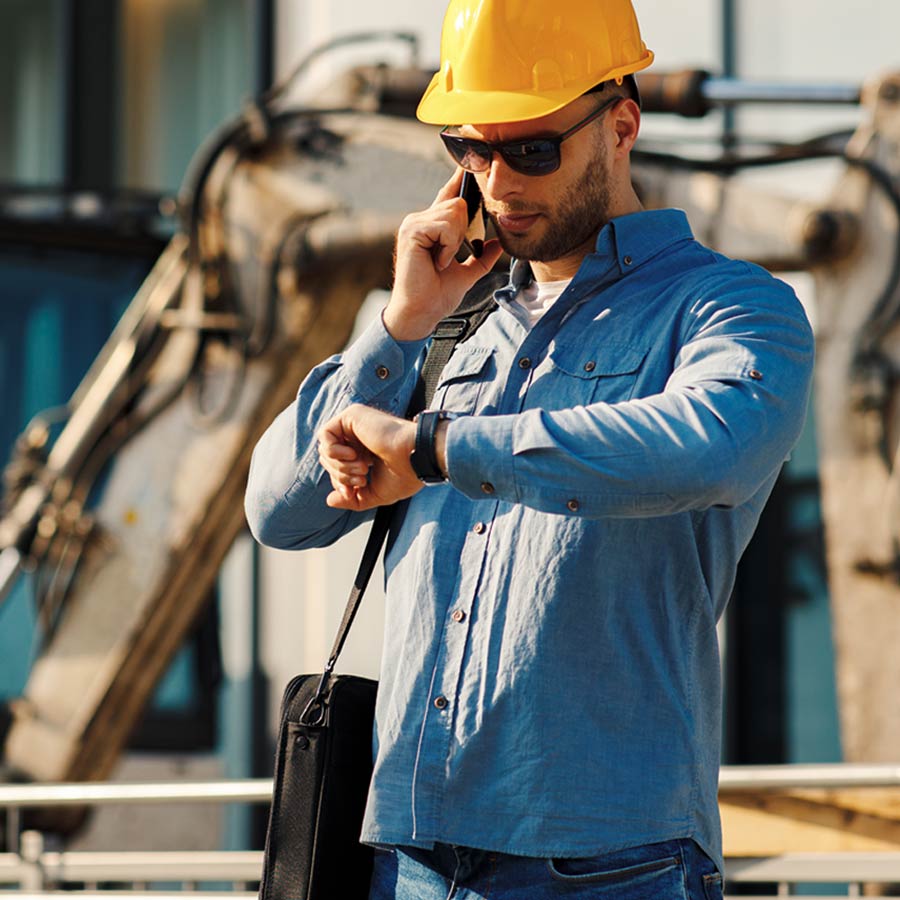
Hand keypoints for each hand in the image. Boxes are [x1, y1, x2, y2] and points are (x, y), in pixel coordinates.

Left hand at [317, 405, 421, 510]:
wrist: (415, 459)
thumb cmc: (403, 475)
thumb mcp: (374, 494)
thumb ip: (352, 498)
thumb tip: (329, 500)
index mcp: (365, 452)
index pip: (338, 468)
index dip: (340, 483)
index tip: (352, 493)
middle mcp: (359, 437)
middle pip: (329, 459)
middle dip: (339, 475)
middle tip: (361, 480)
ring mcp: (355, 424)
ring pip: (325, 449)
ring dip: (340, 465)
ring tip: (363, 469)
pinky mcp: (352, 415)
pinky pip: (325, 435)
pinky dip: (334, 451)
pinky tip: (354, 455)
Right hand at [383, 169, 502, 340]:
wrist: (421, 313)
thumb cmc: (437, 295)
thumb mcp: (468, 273)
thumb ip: (482, 256)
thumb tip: (498, 243)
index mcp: (432, 225)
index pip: (450, 193)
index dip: (461, 176)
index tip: (473, 159)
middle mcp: (420, 219)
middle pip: (458, 202)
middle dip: (464, 230)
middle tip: (450, 257)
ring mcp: (413, 223)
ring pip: (454, 211)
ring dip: (456, 240)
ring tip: (443, 260)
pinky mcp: (412, 231)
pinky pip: (445, 224)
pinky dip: (449, 245)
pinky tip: (439, 261)